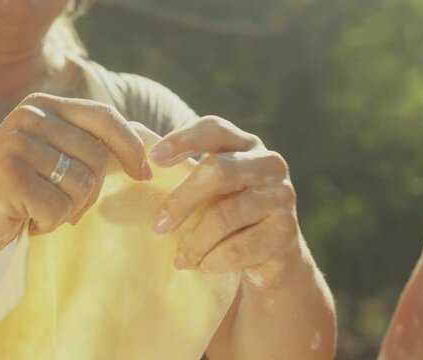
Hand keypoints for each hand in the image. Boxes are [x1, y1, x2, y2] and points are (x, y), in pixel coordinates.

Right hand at [0, 93, 151, 255]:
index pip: (104, 117)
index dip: (131, 146)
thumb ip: (88, 143)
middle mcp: (29, 117)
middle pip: (98, 157)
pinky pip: (59, 209)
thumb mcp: (50, 156)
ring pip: (82, 186)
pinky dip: (48, 224)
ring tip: (38, 208)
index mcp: (42, 106)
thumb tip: (149, 143)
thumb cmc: (14, 190)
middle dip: (90, 192)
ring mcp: (17, 145)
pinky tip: (24, 218)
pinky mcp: (10, 176)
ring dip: (67, 210)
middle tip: (62, 204)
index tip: (145, 174)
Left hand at [149, 116, 299, 287]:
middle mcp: (268, 164)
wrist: (272, 259)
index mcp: (245, 145)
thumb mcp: (210, 189)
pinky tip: (202, 266)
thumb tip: (134, 142)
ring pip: (225, 216)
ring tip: (180, 258)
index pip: (214, 129)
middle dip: (181, 200)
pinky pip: (239, 248)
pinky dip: (214, 260)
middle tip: (157, 226)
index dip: (183, 139)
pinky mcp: (287, 233)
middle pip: (218, 171)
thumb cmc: (228, 216)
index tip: (153, 159)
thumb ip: (184, 168)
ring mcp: (282, 197)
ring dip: (195, 242)